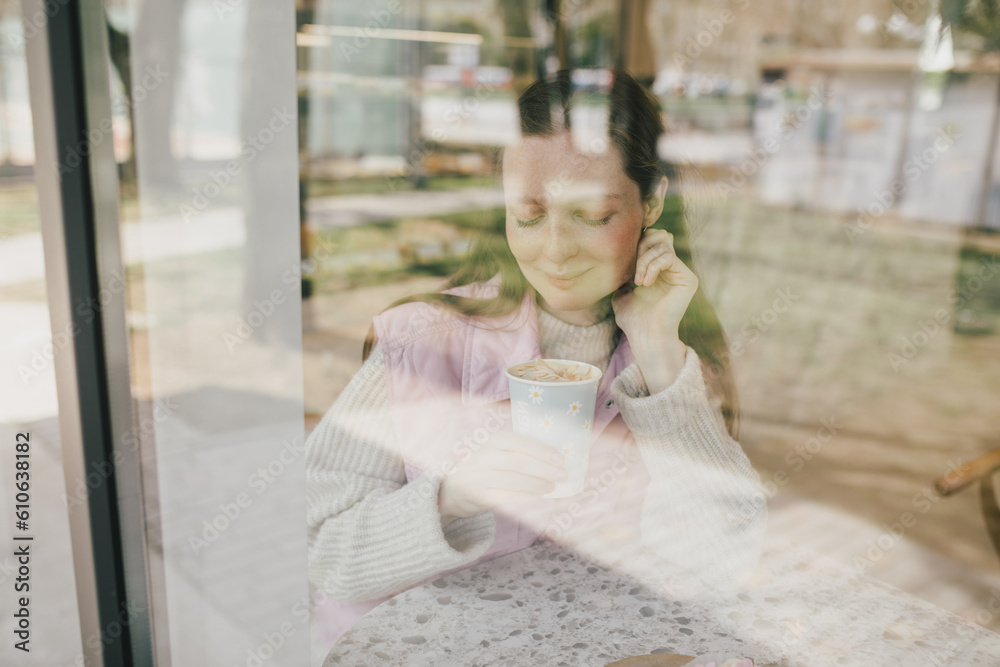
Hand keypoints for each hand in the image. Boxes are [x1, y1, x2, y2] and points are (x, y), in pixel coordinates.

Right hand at [438, 429, 567, 523]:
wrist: (454, 487)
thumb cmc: (484, 466)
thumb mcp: (495, 449)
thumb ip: (517, 448)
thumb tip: (553, 455)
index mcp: (492, 440)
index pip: (521, 443)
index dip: (543, 451)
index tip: (561, 459)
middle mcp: (485, 456)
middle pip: (520, 462)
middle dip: (545, 469)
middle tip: (562, 475)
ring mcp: (481, 477)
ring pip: (515, 481)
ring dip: (538, 484)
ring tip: (551, 486)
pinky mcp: (480, 496)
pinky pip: (507, 497)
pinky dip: (525, 497)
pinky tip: (537, 496)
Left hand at [611, 227, 695, 392]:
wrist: (645, 335)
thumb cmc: (632, 318)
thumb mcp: (621, 292)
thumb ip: (623, 273)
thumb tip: (617, 259)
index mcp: (658, 268)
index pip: (652, 239)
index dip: (638, 242)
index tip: (626, 261)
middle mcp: (672, 268)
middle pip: (661, 235)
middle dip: (642, 246)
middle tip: (633, 267)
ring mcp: (681, 273)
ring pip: (663, 245)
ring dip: (645, 260)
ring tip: (638, 281)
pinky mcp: (688, 279)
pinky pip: (669, 258)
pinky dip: (653, 266)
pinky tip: (645, 283)